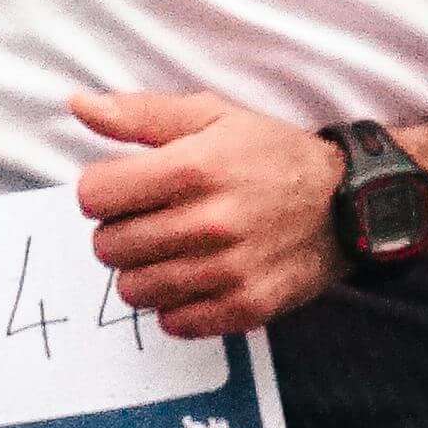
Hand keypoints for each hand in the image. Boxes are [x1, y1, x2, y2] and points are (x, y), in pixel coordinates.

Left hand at [64, 86, 345, 337]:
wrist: (349, 202)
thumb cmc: (271, 154)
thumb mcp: (211, 116)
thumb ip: (140, 114)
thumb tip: (78, 105)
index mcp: (193, 168)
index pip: (93, 196)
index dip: (101, 190)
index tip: (122, 188)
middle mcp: (209, 223)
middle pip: (107, 246)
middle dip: (118, 231)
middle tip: (149, 219)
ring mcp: (228, 270)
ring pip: (133, 289)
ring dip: (142, 270)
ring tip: (170, 249)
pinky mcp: (246, 306)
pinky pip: (173, 322)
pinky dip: (175, 303)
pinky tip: (194, 276)